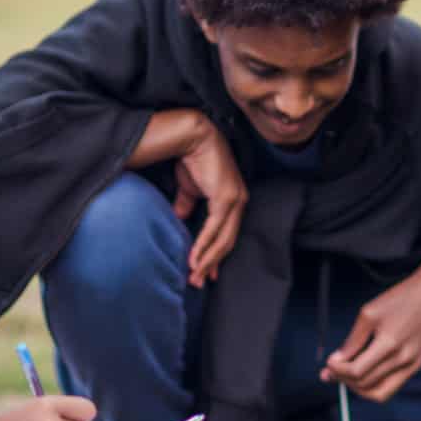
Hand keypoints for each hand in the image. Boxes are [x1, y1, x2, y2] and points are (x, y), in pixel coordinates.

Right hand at [171, 121, 246, 287]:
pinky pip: (214, 228)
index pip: (228, 235)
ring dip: (207, 260)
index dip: (217, 256)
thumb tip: (181, 219)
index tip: (207, 273)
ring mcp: (235, 201)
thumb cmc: (193, 160)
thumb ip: (188, 206)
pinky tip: (195, 258)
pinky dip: (204, 245)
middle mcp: (239, 203)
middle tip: (198, 282)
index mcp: (234, 202)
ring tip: (194, 275)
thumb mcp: (190, 189)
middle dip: (212, 264)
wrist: (193, 138)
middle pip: (228, 242)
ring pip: (223, 240)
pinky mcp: (226, 198)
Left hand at [321, 260, 420, 401]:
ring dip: (357, 388)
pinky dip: (374, 385)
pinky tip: (364, 374)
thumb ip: (353, 340)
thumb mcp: (370, 313)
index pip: (356, 371)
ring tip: (346, 377)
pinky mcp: (416, 365)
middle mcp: (403, 359)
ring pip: (378, 393)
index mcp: (389, 344)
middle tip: (331, 371)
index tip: (329, 363)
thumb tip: (337, 360)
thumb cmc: (401, 299)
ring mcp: (412, 365)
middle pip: (364, 383)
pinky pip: (391, 387)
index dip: (337, 370)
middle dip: (343, 379)